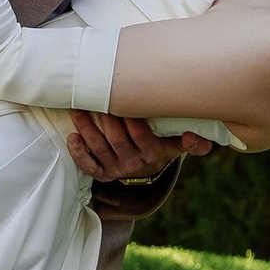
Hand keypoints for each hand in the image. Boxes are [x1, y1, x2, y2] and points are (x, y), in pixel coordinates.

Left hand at [68, 105, 207, 199]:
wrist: (149, 167)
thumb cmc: (162, 144)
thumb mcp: (177, 144)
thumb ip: (193, 143)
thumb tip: (196, 138)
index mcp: (154, 153)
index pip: (141, 135)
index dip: (130, 119)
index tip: (122, 98)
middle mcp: (134, 163)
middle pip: (117, 140)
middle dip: (105, 118)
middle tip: (94, 96)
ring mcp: (117, 169)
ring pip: (99, 148)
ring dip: (86, 129)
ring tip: (78, 109)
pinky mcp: (103, 173)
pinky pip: (89, 166)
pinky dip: (79, 153)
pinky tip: (72, 137)